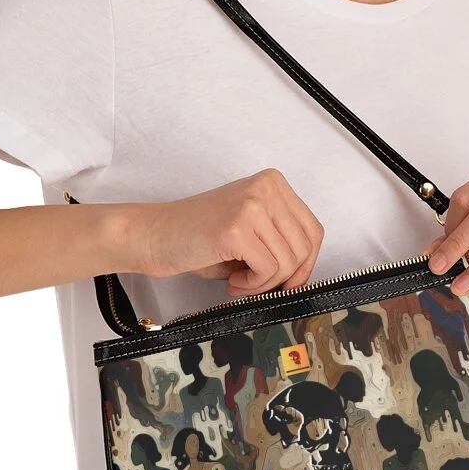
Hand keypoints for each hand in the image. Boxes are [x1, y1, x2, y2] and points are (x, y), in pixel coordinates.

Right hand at [136, 168, 324, 296]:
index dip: (305, 265)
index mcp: (273, 183)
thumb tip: (304, 275)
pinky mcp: (237, 228)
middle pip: (304, 248)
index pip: (313, 231)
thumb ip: (280, 243)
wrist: (155, 235)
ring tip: (240, 282)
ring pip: (287, 262)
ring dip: (264, 284)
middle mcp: (266, 188)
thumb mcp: (252, 231)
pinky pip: (267, 270)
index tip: (287, 281)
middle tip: (258, 286)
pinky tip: (232, 281)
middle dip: (285, 278)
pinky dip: (253, 285)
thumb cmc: (199, 237)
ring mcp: (252, 205)